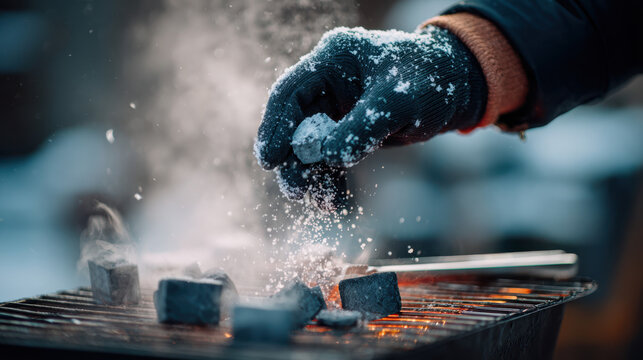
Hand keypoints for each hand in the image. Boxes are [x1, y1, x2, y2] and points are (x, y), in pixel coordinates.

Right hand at [255, 26, 486, 209]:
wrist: (458, 90)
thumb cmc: (431, 81)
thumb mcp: (398, 101)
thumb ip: (362, 128)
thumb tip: (328, 158)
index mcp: (333, 59)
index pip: (290, 93)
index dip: (275, 127)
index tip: (270, 160)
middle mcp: (328, 83)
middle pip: (294, 124)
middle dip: (294, 160)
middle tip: (296, 191)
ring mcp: (337, 108)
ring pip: (310, 146)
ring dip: (312, 175)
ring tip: (324, 202)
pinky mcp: (348, 129)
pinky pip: (329, 157)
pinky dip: (329, 178)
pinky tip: (333, 198)